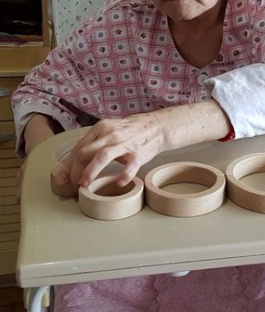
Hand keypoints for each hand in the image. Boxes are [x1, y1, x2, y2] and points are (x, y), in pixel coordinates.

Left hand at [50, 100, 230, 187]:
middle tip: (73, 183)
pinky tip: (119, 182)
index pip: (78, 147)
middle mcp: (110, 134)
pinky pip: (131, 164)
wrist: (156, 127)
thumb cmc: (128, 134)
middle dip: (75, 169)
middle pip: (85, 151)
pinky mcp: (139, 152)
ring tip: (85, 184)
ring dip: (91, 171)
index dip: (68, 164)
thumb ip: (91, 147)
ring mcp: (125, 143)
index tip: (62, 178)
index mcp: (100, 128)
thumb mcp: (108, 134)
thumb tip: (69, 166)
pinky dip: (125, 173)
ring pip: (102, 155)